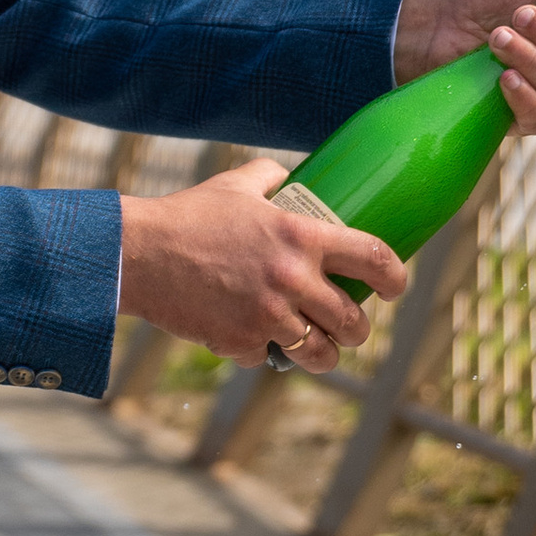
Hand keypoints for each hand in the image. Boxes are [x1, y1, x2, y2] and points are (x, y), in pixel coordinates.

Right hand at [118, 154, 407, 368]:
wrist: (139, 254)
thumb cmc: (188, 216)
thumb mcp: (237, 185)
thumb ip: (271, 178)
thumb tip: (290, 177)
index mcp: (302, 237)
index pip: (375, 258)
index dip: (395, 279)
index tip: (393, 289)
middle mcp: (293, 279)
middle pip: (354, 322)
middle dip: (358, 330)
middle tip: (350, 327)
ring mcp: (268, 316)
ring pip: (321, 354)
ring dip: (325, 355)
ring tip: (319, 350)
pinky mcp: (241, 342)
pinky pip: (268, 357)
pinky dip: (262, 351)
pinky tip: (249, 335)